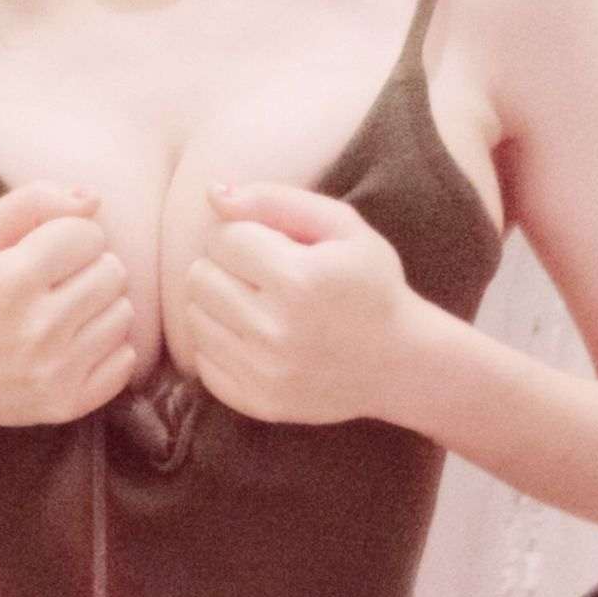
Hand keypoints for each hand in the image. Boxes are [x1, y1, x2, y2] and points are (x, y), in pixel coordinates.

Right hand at [0, 183, 136, 435]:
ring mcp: (57, 370)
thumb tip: (93, 198)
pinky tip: (79, 343)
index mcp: (13, 279)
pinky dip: (109, 347)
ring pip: (124, 312)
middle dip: (93, 267)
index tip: (55, 249)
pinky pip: (126, 359)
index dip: (75, 234)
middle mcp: (39, 327)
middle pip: (112, 271)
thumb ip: (32, 201)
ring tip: (71, 311)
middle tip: (65, 281)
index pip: (86, 234)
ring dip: (103, 305)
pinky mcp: (70, 402)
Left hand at [187, 182, 416, 425]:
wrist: (402, 363)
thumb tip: (212, 194)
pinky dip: (220, 345)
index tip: (269, 245)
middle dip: (224, 267)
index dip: (243, 234)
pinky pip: (203, 362)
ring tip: (256, 305)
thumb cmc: (372, 284)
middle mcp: (276, 330)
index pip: (224, 239)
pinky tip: (254, 339)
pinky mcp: (258, 402)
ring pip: (195, 318)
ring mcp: (265, 372)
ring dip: (218, 305)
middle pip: (200, 278)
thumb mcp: (342, 226)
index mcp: (298, 279)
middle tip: (259, 276)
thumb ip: (275, 200)